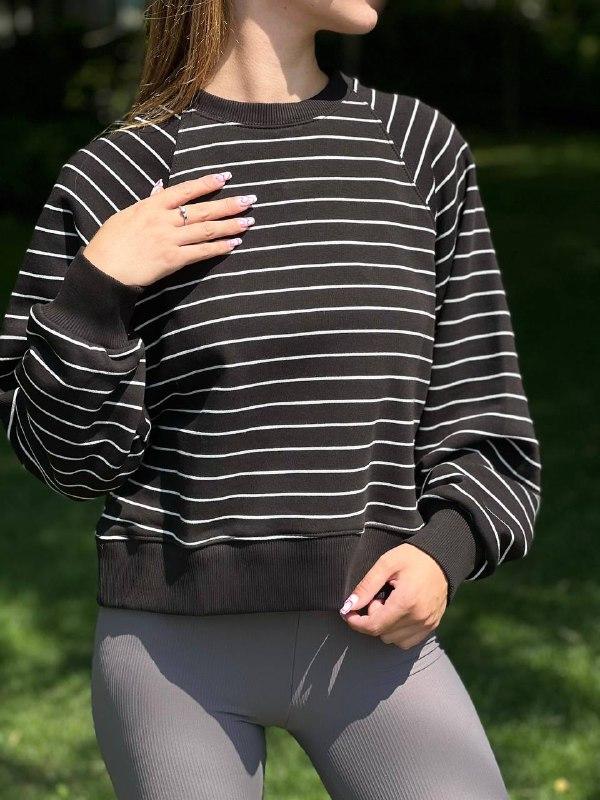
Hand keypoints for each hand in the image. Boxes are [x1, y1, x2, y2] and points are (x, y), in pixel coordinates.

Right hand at [82, 172, 256, 286]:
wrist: (104, 270)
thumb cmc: (111, 242)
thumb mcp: (127, 214)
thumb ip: (148, 201)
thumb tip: (160, 187)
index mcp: (152, 205)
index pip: (185, 189)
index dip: (207, 182)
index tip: (226, 176)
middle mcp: (164, 220)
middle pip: (203, 210)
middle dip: (229, 204)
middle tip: (250, 200)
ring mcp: (169, 240)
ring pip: (206, 230)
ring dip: (230, 226)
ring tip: (249, 221)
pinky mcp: (173, 260)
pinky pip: (201, 252)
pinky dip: (219, 248)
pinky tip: (234, 244)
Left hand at [339, 543, 447, 648]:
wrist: (443, 558)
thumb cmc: (413, 557)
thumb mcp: (386, 564)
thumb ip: (366, 586)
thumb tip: (349, 606)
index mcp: (406, 602)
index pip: (374, 626)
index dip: (356, 622)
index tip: (348, 613)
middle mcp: (418, 618)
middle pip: (382, 633)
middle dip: (373, 618)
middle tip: (378, 597)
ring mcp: (427, 624)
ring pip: (394, 640)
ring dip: (385, 626)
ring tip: (390, 604)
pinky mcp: (432, 626)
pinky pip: (408, 641)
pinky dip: (397, 633)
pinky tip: (398, 614)